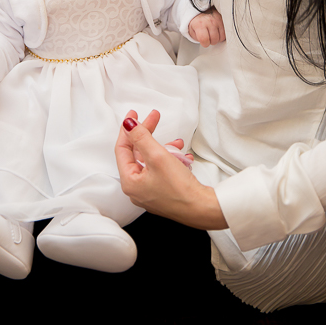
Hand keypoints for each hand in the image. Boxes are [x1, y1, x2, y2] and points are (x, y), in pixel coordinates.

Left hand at [115, 110, 226, 229]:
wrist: (202, 210)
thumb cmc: (179, 189)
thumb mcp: (158, 156)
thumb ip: (141, 137)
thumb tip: (127, 124)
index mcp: (129, 182)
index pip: (123, 148)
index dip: (128, 129)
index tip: (134, 114)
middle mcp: (137, 188)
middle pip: (138, 153)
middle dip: (149, 135)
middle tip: (155, 117)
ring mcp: (150, 191)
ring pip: (152, 161)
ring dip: (164, 148)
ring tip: (178, 144)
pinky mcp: (163, 192)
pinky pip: (162, 170)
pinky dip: (171, 160)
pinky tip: (183, 158)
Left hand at [188, 7, 225, 47]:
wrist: (201, 10)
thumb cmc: (197, 22)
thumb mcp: (192, 30)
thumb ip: (197, 38)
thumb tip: (205, 43)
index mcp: (199, 24)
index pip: (204, 39)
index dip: (205, 44)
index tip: (204, 42)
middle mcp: (209, 21)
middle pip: (214, 40)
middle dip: (211, 41)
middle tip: (208, 37)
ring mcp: (217, 20)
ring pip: (221, 37)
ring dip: (217, 38)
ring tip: (213, 34)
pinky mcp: (223, 19)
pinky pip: (226, 32)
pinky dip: (222, 35)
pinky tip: (217, 32)